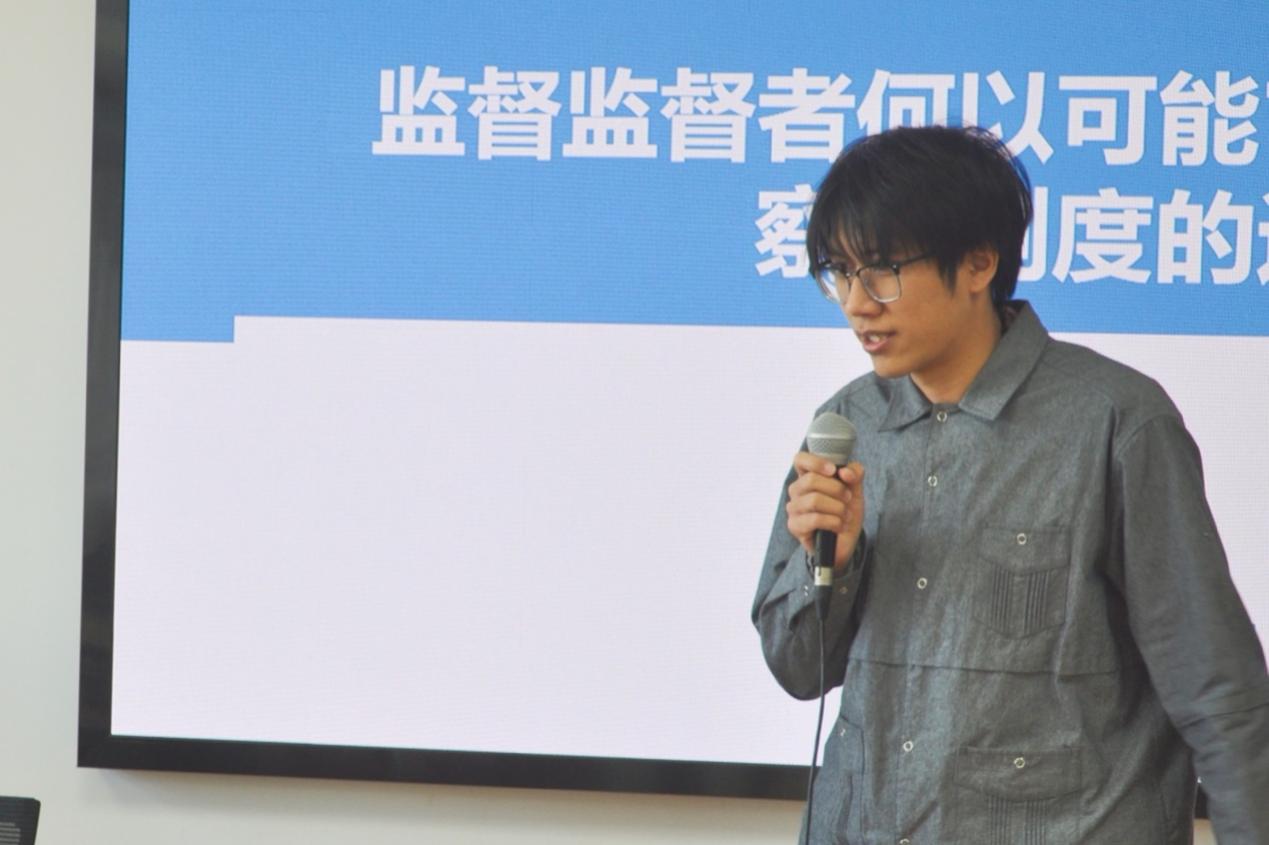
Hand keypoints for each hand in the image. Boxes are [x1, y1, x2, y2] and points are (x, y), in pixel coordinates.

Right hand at [785, 453, 864, 569]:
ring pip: (814, 500)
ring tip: (846, 515)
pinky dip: (834, 522)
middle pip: (811, 480)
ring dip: (837, 508)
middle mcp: (797, 491)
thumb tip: (845, 472)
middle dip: (836, 489)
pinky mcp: (795, 526)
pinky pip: (814, 519)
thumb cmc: (845, 512)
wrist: (845, 541)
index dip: (815, 462)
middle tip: (847, 499)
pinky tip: (840, 526)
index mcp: (808, 477)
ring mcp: (794, 508)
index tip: (833, 470)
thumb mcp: (855, 490)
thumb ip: (854, 474)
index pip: (800, 459)